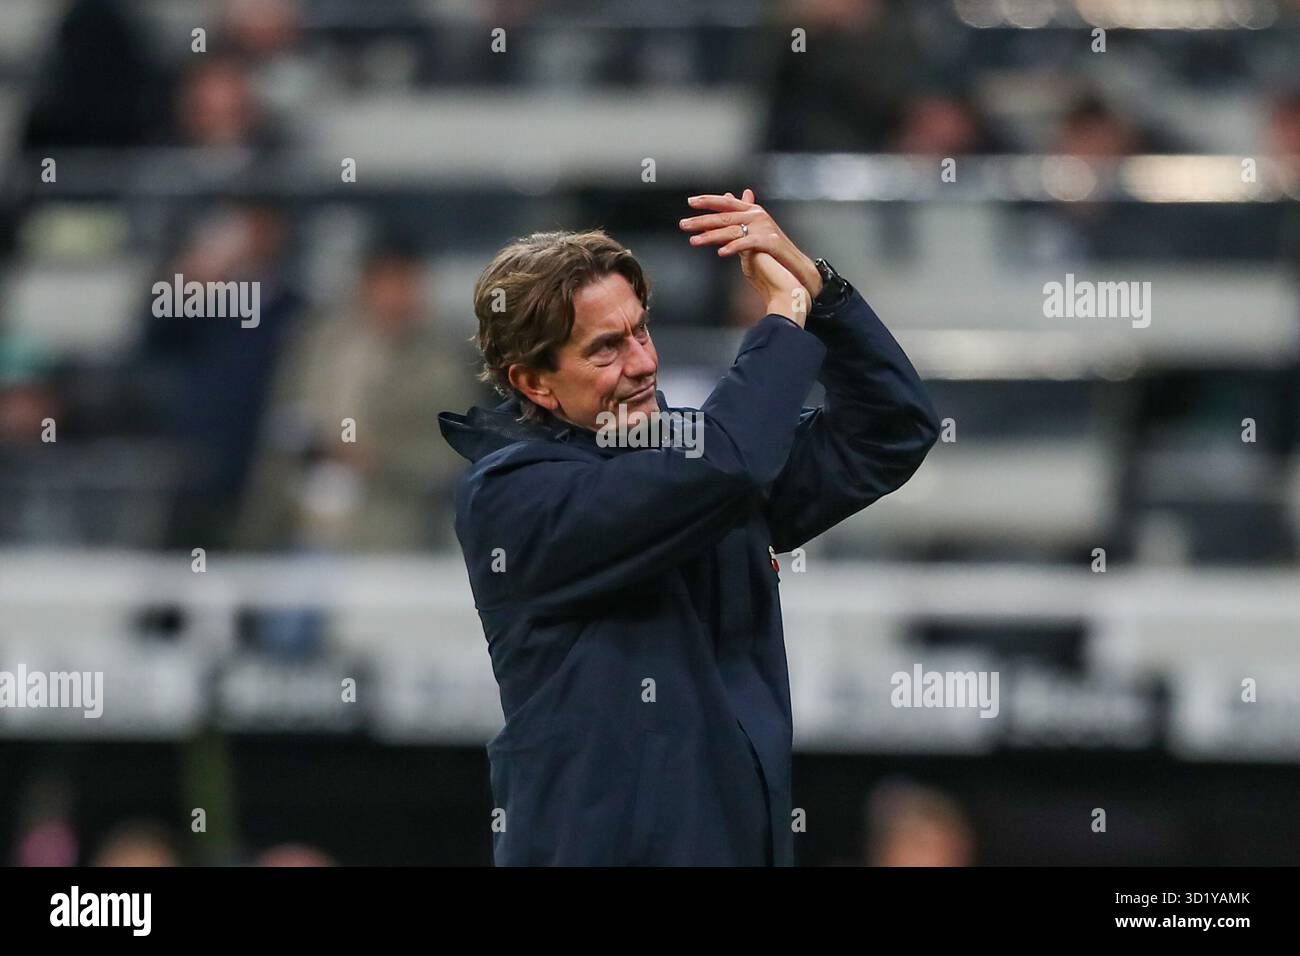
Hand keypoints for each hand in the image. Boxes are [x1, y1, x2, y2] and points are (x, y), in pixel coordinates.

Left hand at [679, 188, 822, 299]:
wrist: (795, 267)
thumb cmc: (772, 252)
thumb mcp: (752, 232)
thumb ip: (738, 218)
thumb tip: (725, 199)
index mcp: (752, 211)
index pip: (726, 203)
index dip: (708, 201)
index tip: (690, 202)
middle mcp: (757, 216)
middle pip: (724, 217)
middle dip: (702, 221)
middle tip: (683, 224)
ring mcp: (764, 228)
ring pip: (731, 230)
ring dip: (710, 236)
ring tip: (694, 241)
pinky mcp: (769, 242)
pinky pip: (746, 244)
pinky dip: (733, 248)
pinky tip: (721, 253)